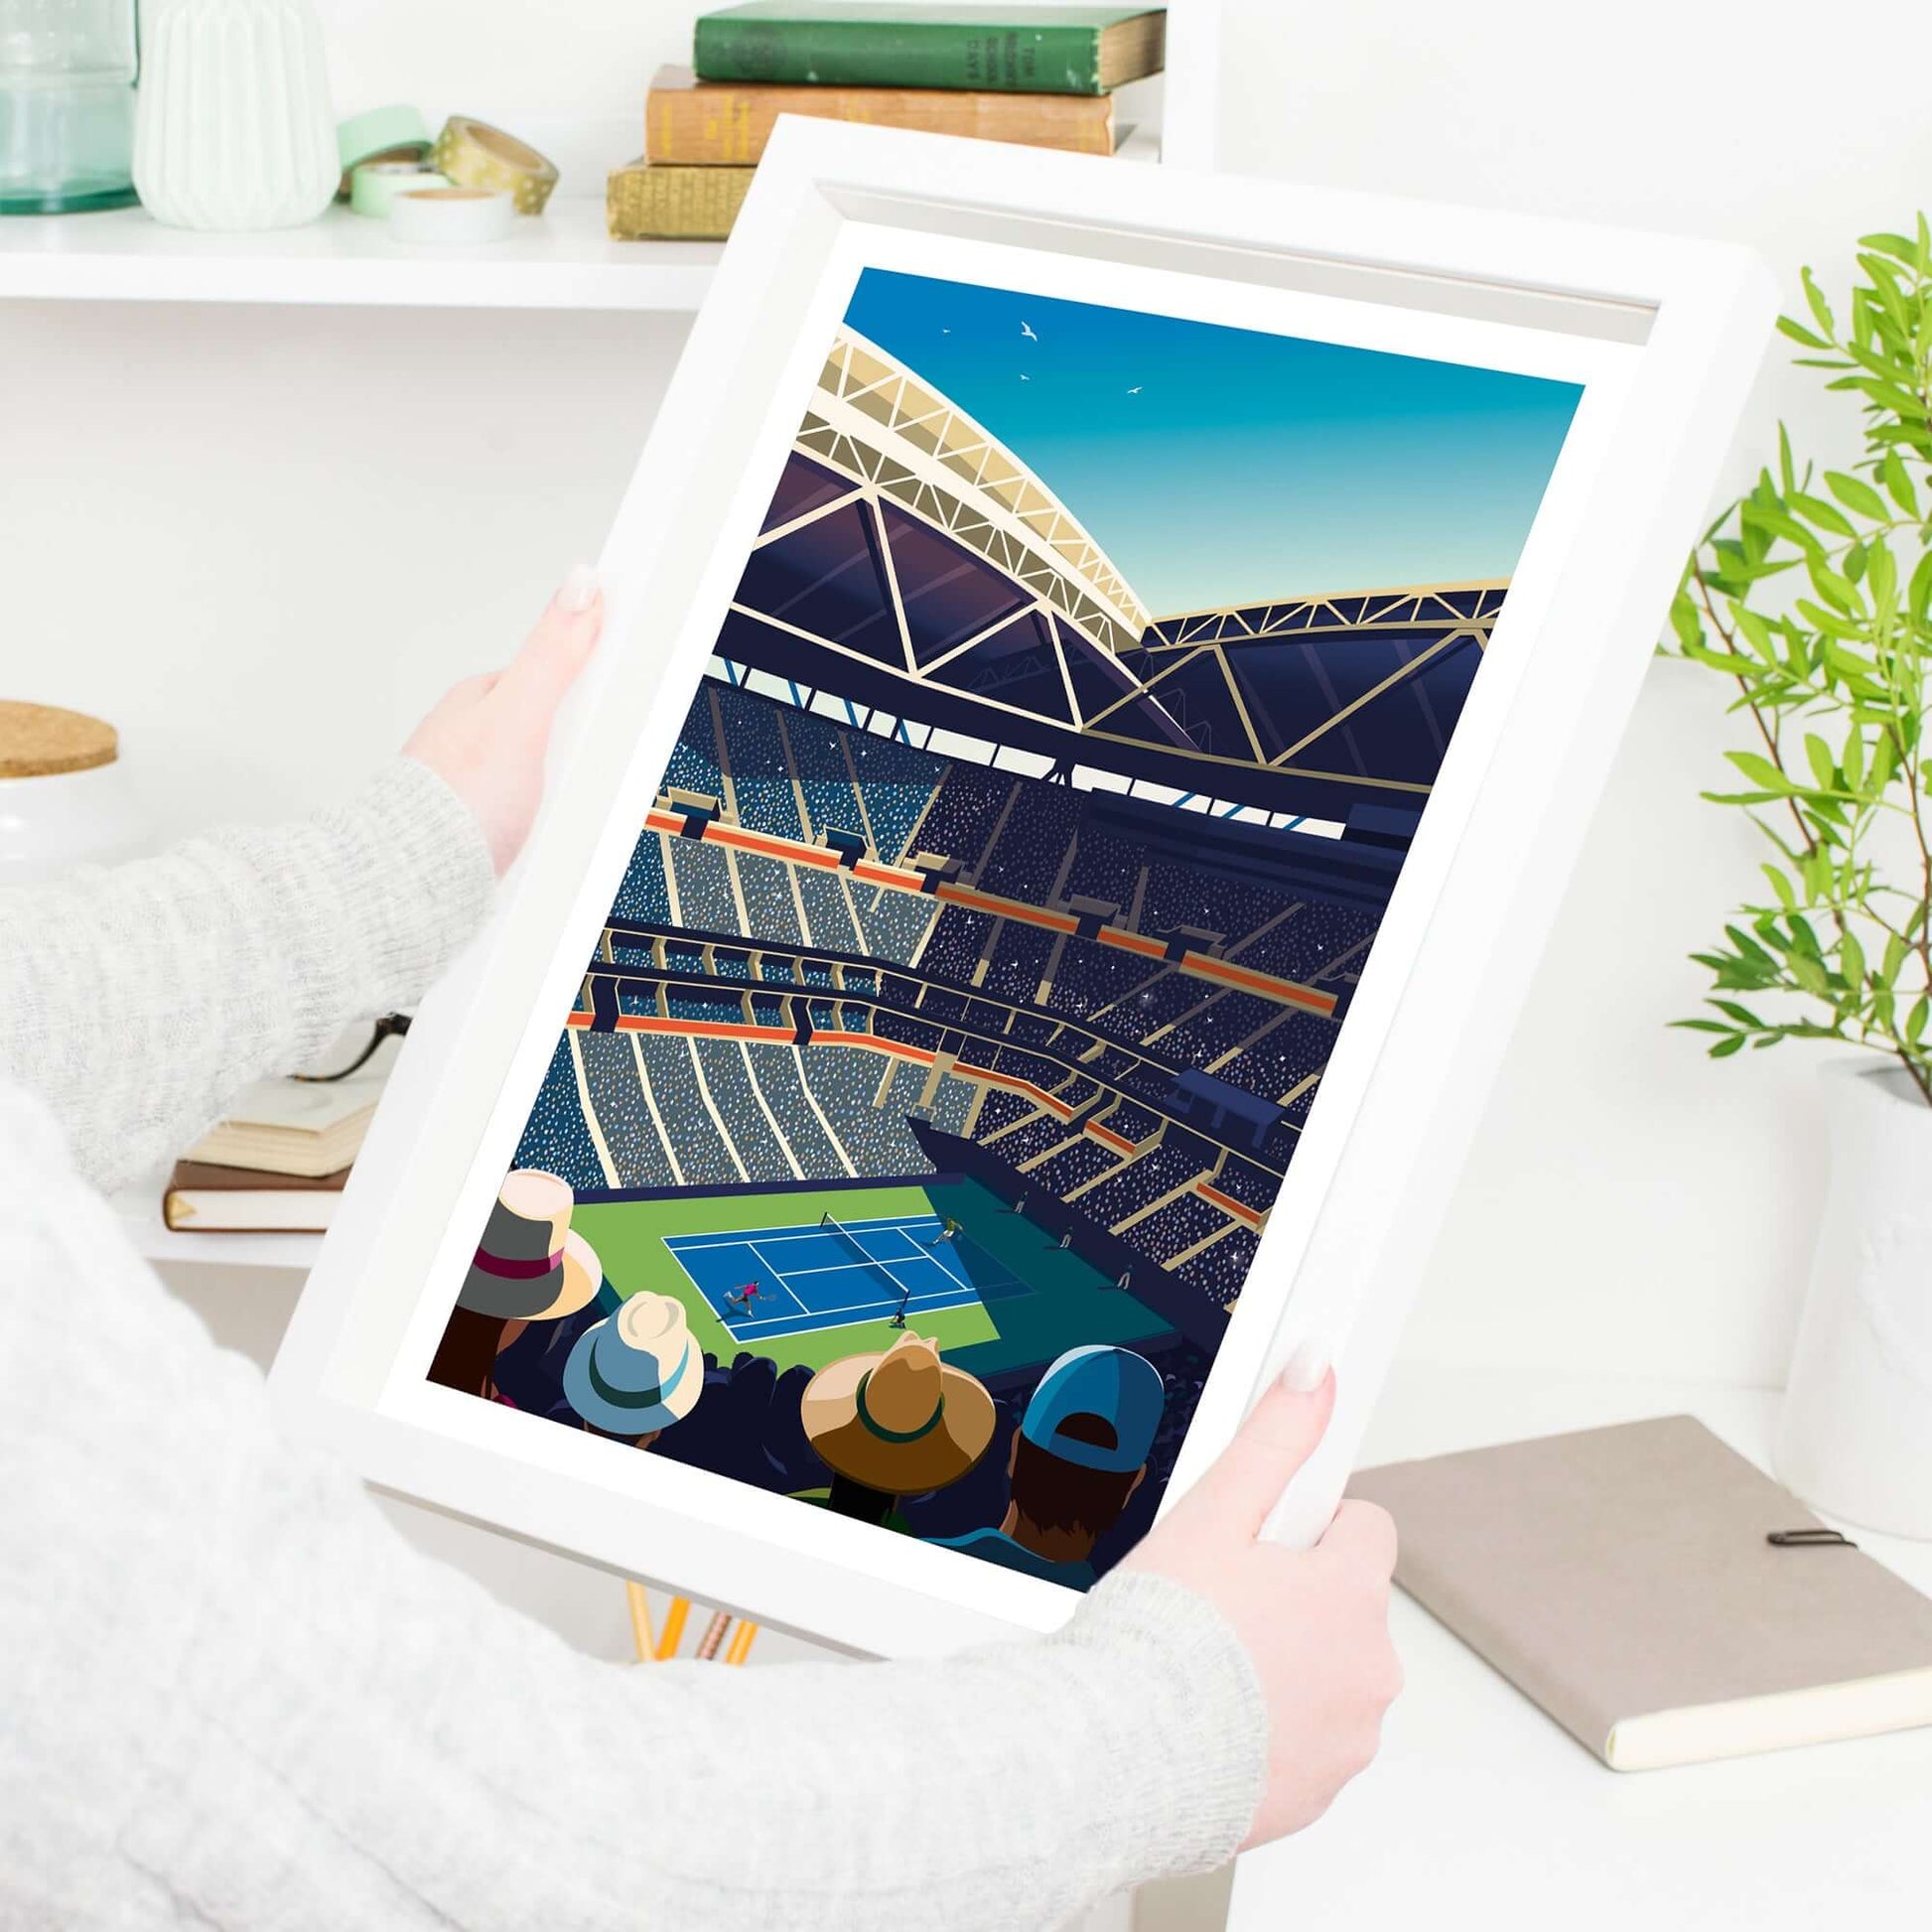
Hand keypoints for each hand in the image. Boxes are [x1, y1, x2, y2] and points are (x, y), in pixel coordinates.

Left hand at [404, 565, 603, 875]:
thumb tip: (580, 584)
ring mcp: (477, 782)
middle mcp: (474, 737)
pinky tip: (547, 836)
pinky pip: (531, 817)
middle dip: (582, 751)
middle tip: (590, 771)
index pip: (559, 675)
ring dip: (563, 797)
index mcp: (481, 700)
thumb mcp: (518, 718)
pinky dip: (545, 827)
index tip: (626, 691)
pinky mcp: (482, 826)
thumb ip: (552, 655)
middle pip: (558, 730)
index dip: (597, 685)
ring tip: (568, 813)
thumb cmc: (454, 805)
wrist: (417, 883)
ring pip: (546, 778)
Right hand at [1124, 1354, 1400, 1847]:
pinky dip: (1269, 1731)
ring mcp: (1348, 1740)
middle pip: (1346, 1607)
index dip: (1307, 1525)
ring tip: (1208, 1662)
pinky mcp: (1316, 1795)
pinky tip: (1211, 1719)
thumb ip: (1274, 1437)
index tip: (1262, 1541)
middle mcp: (1370, 1670)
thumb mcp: (1213, 1512)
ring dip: (1285, 1666)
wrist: (1116, 1758)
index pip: (1366, 1529)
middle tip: (1219, 1601)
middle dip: (1295, 1598)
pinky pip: (1304, 1743)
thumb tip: (1316, 1371)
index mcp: (1353, 1593)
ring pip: (1328, 1677)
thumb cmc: (1159, 1640)